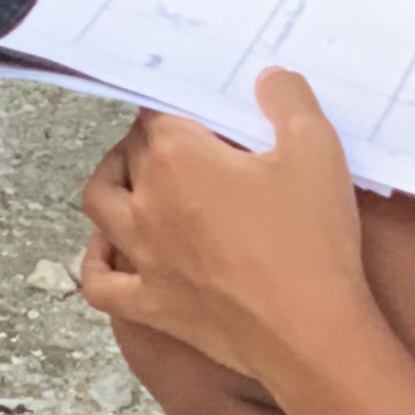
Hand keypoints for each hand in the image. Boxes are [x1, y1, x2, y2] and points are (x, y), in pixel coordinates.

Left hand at [77, 77, 372, 386]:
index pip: (157, 112)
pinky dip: (97, 263)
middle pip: (132, 152)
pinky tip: (110, 251)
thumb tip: (266, 79)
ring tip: (134, 176)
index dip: (177, 107)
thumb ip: (287, 99)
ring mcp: (144, 255)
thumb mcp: (317, 149)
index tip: (199, 114)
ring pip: (100, 204)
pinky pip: (101, 283)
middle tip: (187, 142)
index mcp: (179, 155)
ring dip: (111, 182)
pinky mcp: (151, 304)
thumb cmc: (312, 242)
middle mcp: (148, 200)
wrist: (313, 336)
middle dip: (153, 140)